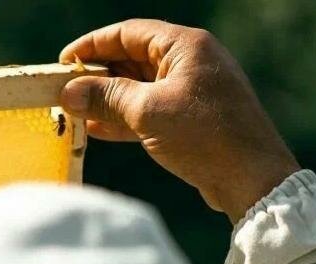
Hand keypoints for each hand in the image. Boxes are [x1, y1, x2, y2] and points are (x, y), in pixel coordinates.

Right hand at [59, 20, 299, 221]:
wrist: (251, 178)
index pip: (128, 33)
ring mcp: (191, 90)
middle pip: (132, 59)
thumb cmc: (205, 136)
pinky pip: (148, 110)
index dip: (92, 45)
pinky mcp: (191, 118)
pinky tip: (97, 129)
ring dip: (107, 100)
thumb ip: (106, 97)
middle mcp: (190, 61)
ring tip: (75, 112)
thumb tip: (68, 92)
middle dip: (97, 76)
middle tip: (64, 91)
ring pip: (138, 87)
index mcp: (186, 46)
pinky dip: (123, 118)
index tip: (63, 62)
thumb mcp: (148, 112)